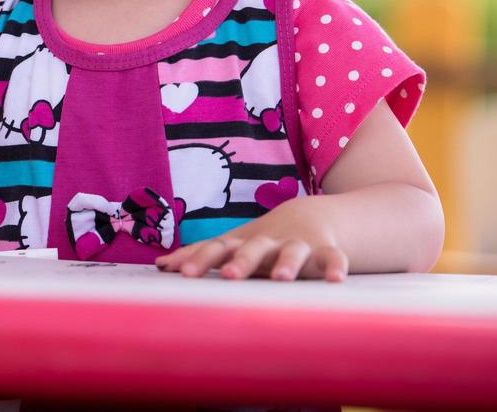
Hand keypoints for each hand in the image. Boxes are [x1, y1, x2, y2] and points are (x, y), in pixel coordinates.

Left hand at [155, 197, 348, 280]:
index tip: (182, 274)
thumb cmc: (259, 240)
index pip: (216, 248)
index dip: (200, 259)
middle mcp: (267, 242)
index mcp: (241, 242)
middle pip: (252, 248)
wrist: (308, 217)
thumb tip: (159, 266)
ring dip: (287, 263)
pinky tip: (336, 280)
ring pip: (292, 252)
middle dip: (241, 261)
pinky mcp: (325, 252)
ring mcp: (297, 245)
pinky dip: (336, 266)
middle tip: (230, 276)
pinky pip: (333, 258)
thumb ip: (199, 255)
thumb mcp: (231, 245)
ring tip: (281, 278)